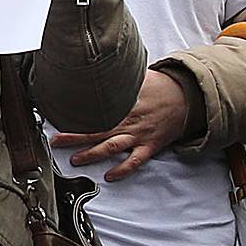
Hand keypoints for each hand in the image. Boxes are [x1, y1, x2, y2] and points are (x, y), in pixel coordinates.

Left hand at [54, 68, 189, 181]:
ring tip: (75, 160)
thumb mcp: (140, 76)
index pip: (97, 109)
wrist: (188, 100)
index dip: (78, 112)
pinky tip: (110, 176)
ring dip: (93, 154)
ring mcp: (139, 135)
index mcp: (125, 103)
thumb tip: (100, 69)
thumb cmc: (163, 87)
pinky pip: (135, 161)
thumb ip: (120, 78)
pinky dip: (123, 170)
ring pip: (112, 147)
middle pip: (98, 130)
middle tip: (57, 141)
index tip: (59, 115)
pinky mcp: (149, 146)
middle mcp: (130, 121)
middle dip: (76, 136)